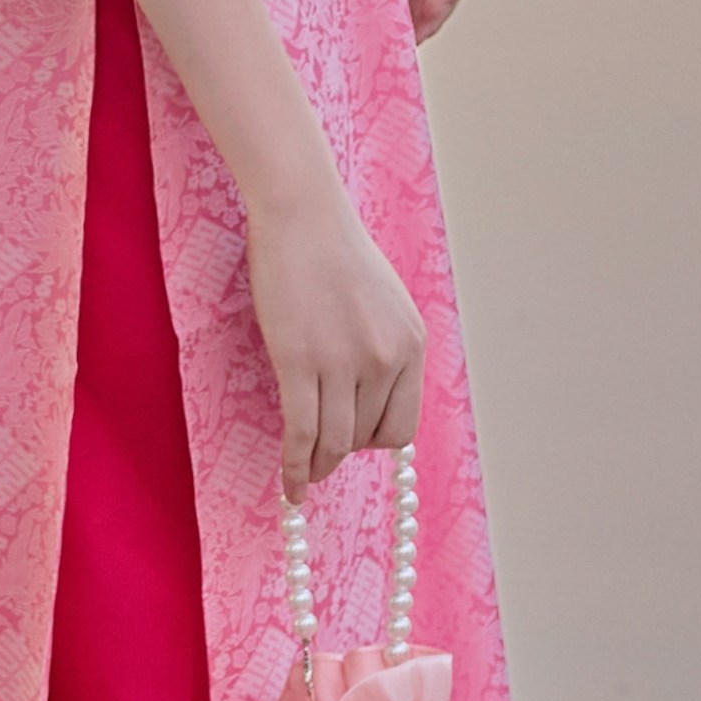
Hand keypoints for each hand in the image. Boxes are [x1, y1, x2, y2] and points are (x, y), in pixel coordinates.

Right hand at [247, 183, 426, 494]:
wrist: (301, 214)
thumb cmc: (336, 254)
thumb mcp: (386, 305)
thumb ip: (387, 354)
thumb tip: (372, 407)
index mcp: (411, 346)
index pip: (401, 427)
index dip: (373, 441)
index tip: (352, 440)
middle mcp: (384, 358)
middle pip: (364, 437)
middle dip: (342, 450)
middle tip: (319, 451)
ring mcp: (341, 361)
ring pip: (333, 443)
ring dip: (317, 467)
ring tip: (303, 476)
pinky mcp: (298, 360)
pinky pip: (301, 432)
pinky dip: (295, 467)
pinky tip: (289, 485)